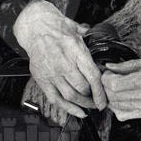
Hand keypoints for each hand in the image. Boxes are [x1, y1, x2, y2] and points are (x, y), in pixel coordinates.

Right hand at [13, 0, 106, 117]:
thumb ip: (91, 40)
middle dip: (92, 97)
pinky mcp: (42, 79)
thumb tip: (102, 46)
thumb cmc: (57, 29)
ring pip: (70, 96)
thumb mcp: (77, 30)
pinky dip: (68, 109)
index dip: (100, 92)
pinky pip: (55, 99)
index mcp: (75, 50)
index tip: (104, 100)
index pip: (92, 76)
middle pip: (82, 88)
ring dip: (82, 104)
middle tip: (98, 99)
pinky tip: (78, 112)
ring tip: (89, 105)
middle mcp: (63, 63)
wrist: (35, 28)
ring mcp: (52, 73)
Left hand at [102, 47, 140, 120]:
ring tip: (115, 83)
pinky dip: (119, 106)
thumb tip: (110, 66)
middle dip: (106, 86)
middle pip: (114, 96)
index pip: (115, 85)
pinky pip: (126, 114)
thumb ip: (129, 65)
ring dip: (111, 96)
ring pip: (117, 107)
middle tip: (109, 75)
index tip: (107, 70)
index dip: (105, 78)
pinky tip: (123, 94)